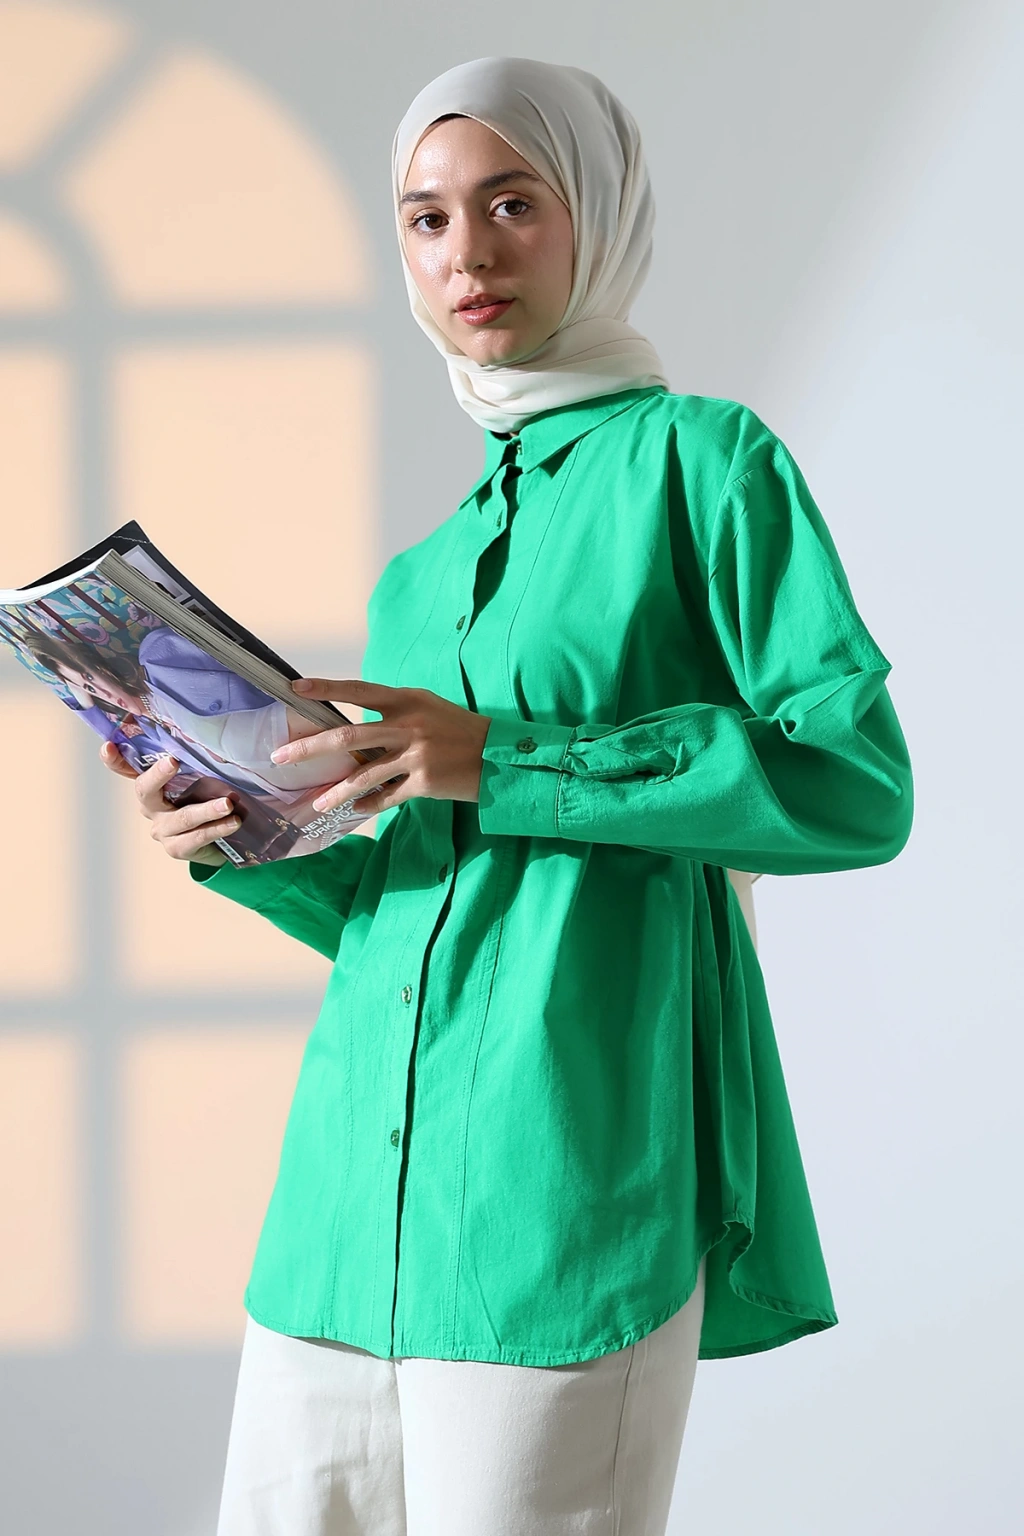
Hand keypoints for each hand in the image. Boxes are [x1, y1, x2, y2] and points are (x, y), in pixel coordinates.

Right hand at [99, 743, 235, 865]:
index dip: (115, 759)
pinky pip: (197, 837)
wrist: (215, 842)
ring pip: (182, 817)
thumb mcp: (200, 780)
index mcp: (151, 785)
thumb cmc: (204, 801)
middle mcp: (150, 807)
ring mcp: (161, 829)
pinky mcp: (176, 848)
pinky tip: (233, 821)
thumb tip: (215, 741)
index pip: (127, 769)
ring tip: (227, 803)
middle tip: (173, 762)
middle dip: (157, 775)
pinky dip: (217, 828)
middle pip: (145, 790)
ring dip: (207, 809)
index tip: (108, 746)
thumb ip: (198, 765)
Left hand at [271, 679, 491, 817]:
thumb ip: (392, 713)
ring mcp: (416, 755)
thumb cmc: (456, 728)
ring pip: (364, 775)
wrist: (497, 754)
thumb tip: (353, 728)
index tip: (295, 688)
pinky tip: (355, 811)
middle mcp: (409, 725)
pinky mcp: (424, 783)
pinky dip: (369, 804)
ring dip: (336, 791)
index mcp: (407, 700)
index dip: (326, 688)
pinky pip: (387, 796)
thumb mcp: (426, 707)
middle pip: (348, 736)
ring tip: (317, 803)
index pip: (358, 691)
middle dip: (310, 747)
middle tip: (282, 757)